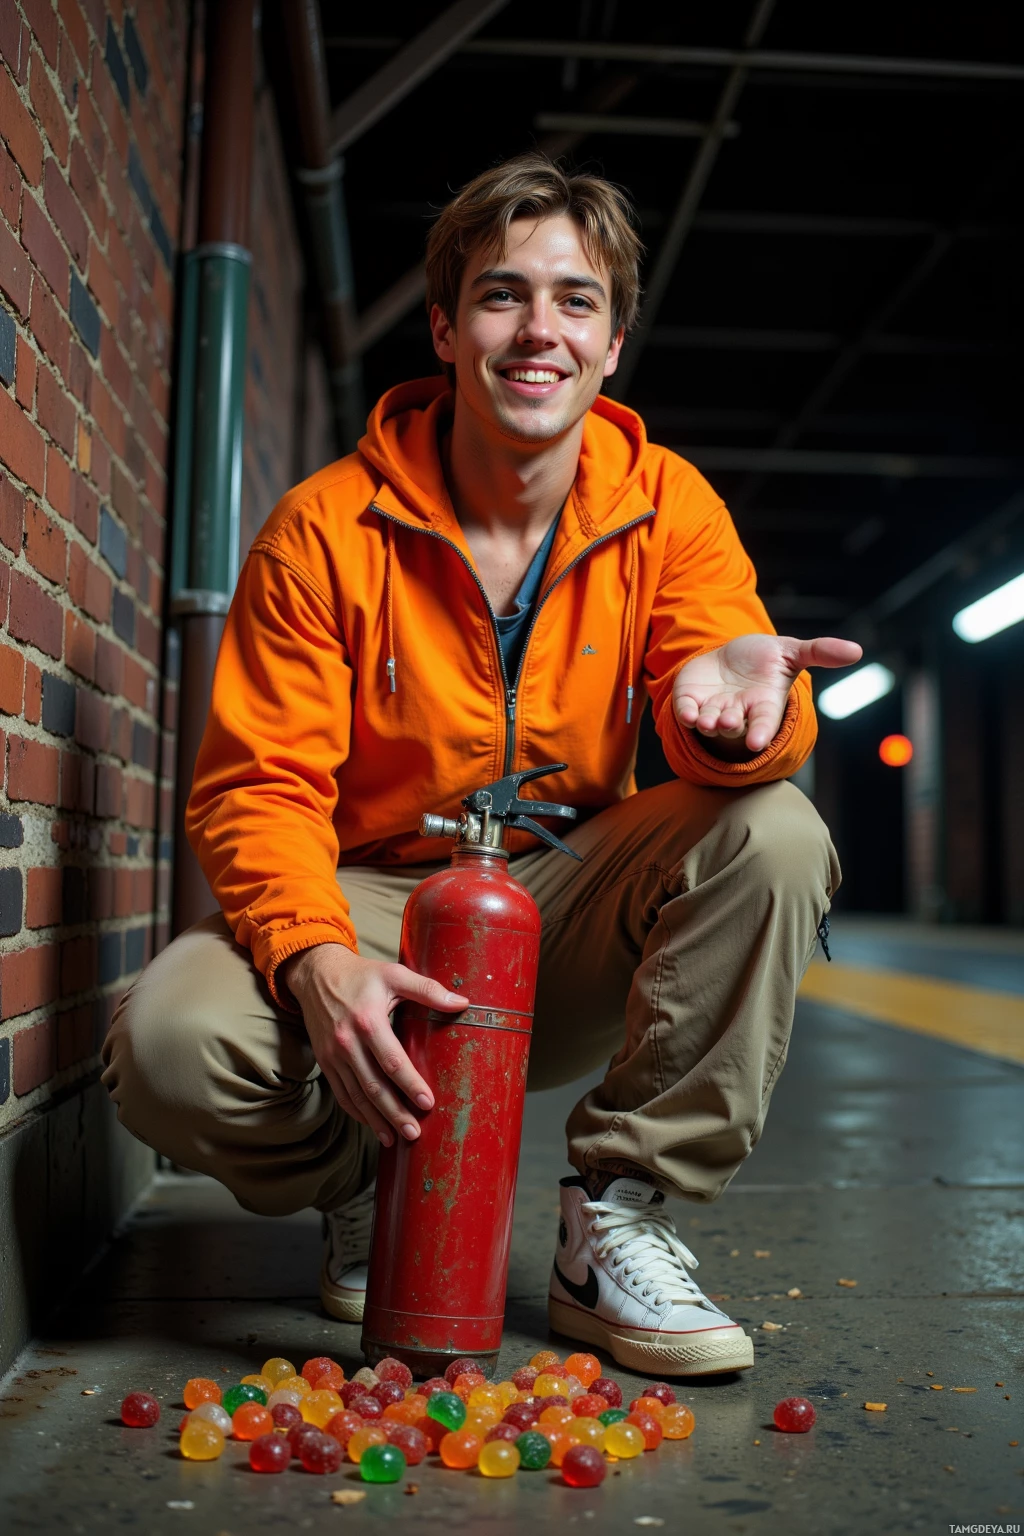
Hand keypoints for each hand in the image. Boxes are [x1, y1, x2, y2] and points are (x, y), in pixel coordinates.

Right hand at [281, 944, 467, 1146]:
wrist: (316, 974)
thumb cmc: (361, 975)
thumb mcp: (394, 974)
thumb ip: (428, 989)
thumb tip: (462, 1002)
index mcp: (368, 1021)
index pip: (392, 1061)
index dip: (410, 1084)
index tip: (427, 1103)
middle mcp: (347, 1042)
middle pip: (373, 1086)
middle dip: (394, 1113)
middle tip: (414, 1133)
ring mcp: (333, 1055)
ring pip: (356, 1095)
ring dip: (376, 1120)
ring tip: (395, 1138)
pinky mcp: (325, 1062)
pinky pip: (341, 1093)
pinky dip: (357, 1112)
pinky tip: (373, 1124)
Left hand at [673, 633, 862, 753]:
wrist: (729, 656)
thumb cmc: (764, 658)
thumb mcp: (791, 651)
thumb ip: (820, 652)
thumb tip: (857, 650)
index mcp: (764, 704)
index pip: (764, 723)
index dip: (761, 732)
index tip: (757, 743)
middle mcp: (738, 713)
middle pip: (734, 725)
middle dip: (731, 725)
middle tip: (728, 722)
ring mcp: (713, 709)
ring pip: (710, 722)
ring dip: (708, 723)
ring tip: (707, 720)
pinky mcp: (691, 702)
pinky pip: (686, 712)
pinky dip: (686, 714)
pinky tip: (687, 715)